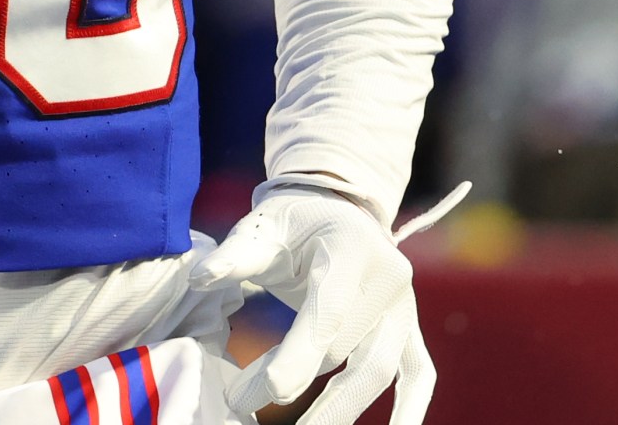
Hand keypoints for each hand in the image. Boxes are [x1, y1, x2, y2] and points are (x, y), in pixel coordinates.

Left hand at [187, 181, 466, 424]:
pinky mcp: (410, 329)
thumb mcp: (263, 226)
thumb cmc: (294, 222)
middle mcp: (389, 277)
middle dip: (295, 379)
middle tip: (239, 400)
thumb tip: (199, 279)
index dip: (299, 353)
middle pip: (346, 347)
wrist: (337, 212)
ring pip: (379, 370)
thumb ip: (236, 254)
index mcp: (352, 246)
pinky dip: (409, 410)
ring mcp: (404, 307)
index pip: (328, 310)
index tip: (268, 391)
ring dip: (338, 409)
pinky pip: (418, 374)